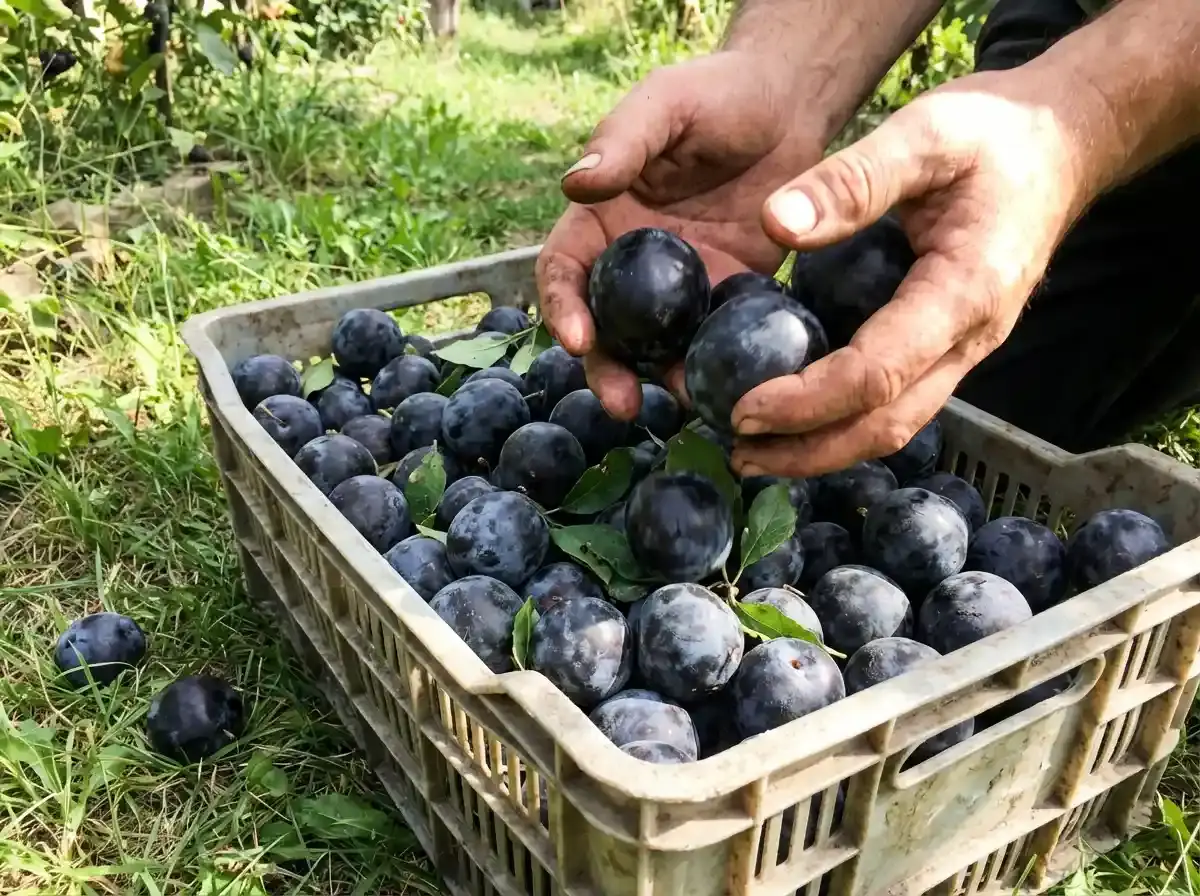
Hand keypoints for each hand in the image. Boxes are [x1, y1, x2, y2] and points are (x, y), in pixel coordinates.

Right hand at [536, 50, 823, 419]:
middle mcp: (634, 264)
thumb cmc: (716, 94)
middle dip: (607, 369)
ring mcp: (684, 286)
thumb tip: (575, 184)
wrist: (790, 107)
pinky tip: (731, 385)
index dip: (561, 307)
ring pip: (659, 346)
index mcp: (601, 220)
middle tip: (622, 403)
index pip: (563, 272)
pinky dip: (719, 366)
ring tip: (685, 401)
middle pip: (606, 328)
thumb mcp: (666, 103)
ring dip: (663, 379)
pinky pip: (717, 339)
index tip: (577, 339)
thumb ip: (623, 141)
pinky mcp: (731, 296)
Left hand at [728, 66, 1106, 477]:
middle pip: (886, 425)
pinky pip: (897, 403)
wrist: (1062, 145)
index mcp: (965, 290)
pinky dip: (841, 422)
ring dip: (822, 449)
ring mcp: (963, 349)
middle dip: (808, 450)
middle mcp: (969, 337)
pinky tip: (793, 420)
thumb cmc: (996, 135)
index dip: (807, 401)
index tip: (742, 409)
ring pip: (894, 426)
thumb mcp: (926, 132)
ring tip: (753, 453)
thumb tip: (776, 222)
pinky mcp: (948, 346)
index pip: (878, 373)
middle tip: (736, 454)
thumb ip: (853, 178)